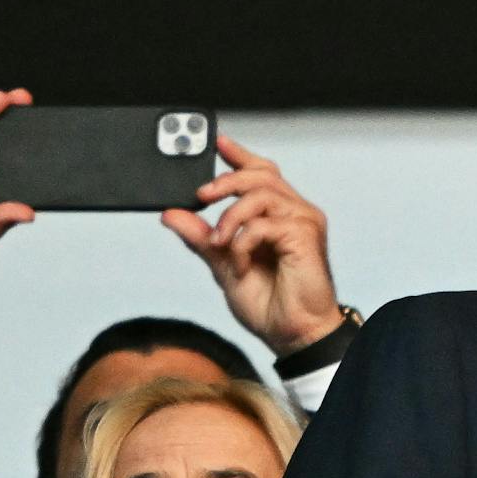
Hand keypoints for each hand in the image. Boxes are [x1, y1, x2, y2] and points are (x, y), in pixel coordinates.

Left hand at [162, 134, 339, 355]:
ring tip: (219, 243)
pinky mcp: (305, 236)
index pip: (261, 173)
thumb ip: (201, 238)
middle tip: (201, 196)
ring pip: (260, 193)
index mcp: (278, 216)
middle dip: (225, 180)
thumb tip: (172, 214)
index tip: (216, 143)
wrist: (291, 334)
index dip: (239, 155)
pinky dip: (242, 241)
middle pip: (261, 173)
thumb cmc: (271, 305)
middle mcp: (295, 213)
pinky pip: (263, 223)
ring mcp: (303, 223)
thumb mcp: (222, 265)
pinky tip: (239, 261)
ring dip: (230, 216)